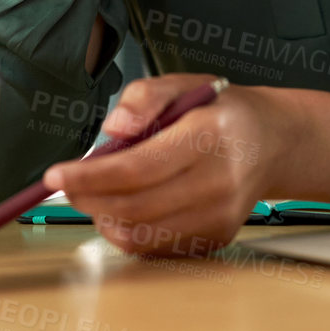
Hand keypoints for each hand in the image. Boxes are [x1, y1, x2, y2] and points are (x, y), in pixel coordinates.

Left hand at [42, 74, 271, 257]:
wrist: (273, 142)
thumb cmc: (223, 111)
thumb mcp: (183, 83)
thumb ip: (143, 97)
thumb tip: (113, 130)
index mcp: (209, 136)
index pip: (138, 168)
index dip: (90, 176)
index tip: (57, 175)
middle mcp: (218, 182)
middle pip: (135, 207)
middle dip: (89, 199)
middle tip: (68, 185)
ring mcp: (219, 216)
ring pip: (142, 235)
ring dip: (105, 218)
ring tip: (97, 194)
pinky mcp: (216, 238)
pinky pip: (157, 247)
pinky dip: (128, 231)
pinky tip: (125, 207)